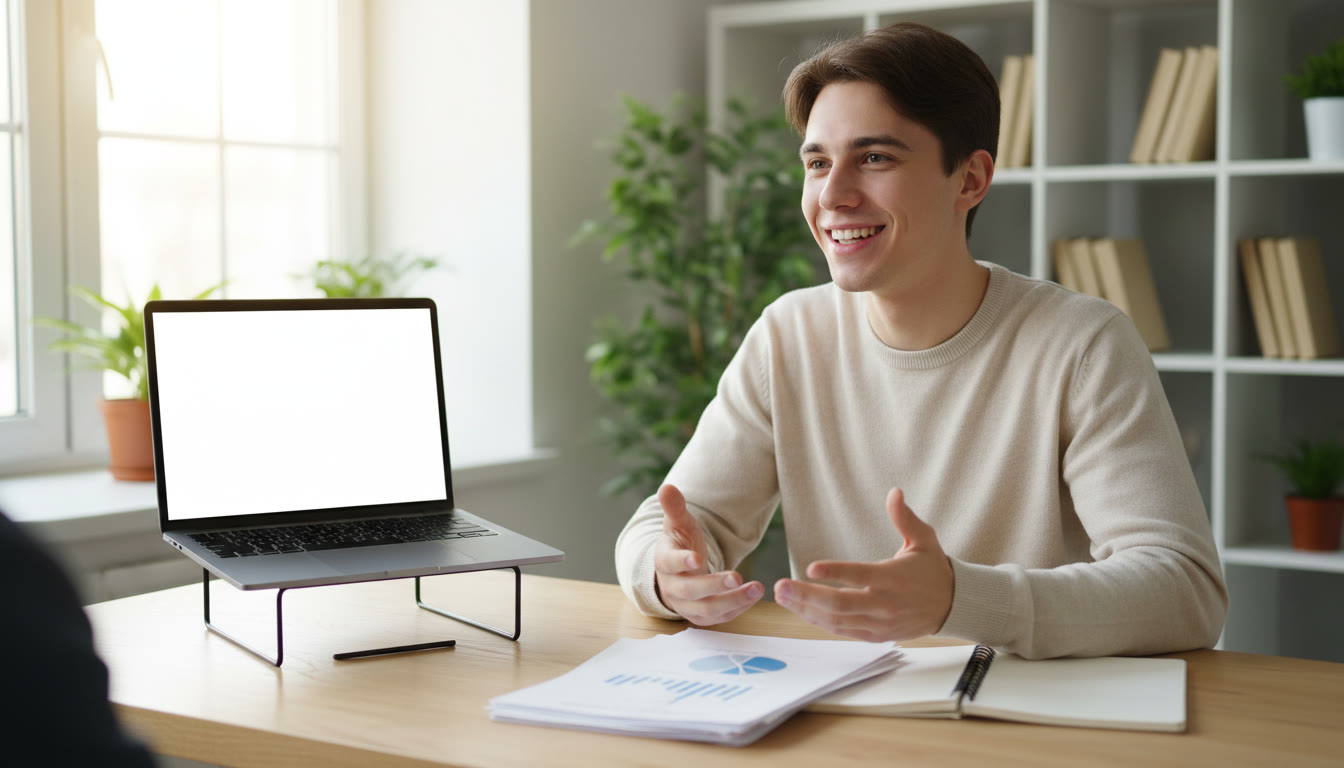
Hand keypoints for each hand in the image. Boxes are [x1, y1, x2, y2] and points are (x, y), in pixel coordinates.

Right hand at [653, 483, 763, 624]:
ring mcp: (686, 605)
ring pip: (707, 609)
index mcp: (664, 562)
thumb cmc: (680, 544)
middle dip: (715, 585)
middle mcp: (672, 587)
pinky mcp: (700, 616)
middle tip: (738, 576)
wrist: (677, 573)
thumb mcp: (678, 524)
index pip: (669, 563)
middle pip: (691, 590)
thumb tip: (666, 486)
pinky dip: (736, 609)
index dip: (682, 562)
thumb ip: (675, 507)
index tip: (697, 559)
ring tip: (757, 588)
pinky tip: (753, 596)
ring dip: (733, 601)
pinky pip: (718, 618)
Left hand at [774, 488, 953, 641]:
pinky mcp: (876, 635)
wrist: (952, 606)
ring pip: (837, 620)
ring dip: (806, 610)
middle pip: (840, 604)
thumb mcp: (924, 539)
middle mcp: (884, 603)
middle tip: (780, 586)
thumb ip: (905, 518)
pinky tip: (801, 610)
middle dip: (806, 596)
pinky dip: (820, 622)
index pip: (860, 575)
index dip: (835, 572)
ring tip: (782, 596)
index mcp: (894, 578)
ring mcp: (879, 623)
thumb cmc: (933, 569)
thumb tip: (894, 492)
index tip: (811, 567)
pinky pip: (843, 632)